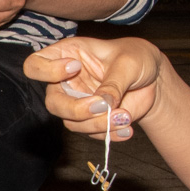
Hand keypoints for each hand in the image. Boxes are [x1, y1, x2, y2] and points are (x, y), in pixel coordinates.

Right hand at [23, 36, 166, 140]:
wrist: (154, 80)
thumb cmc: (137, 58)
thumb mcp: (128, 63)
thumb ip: (113, 83)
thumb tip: (102, 104)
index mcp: (67, 55)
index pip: (35, 65)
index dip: (47, 71)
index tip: (74, 68)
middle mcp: (66, 81)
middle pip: (53, 103)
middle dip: (77, 110)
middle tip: (104, 107)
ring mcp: (76, 102)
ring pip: (72, 123)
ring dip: (98, 124)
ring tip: (125, 116)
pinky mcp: (90, 120)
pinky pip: (91, 134)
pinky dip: (109, 134)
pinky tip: (127, 128)